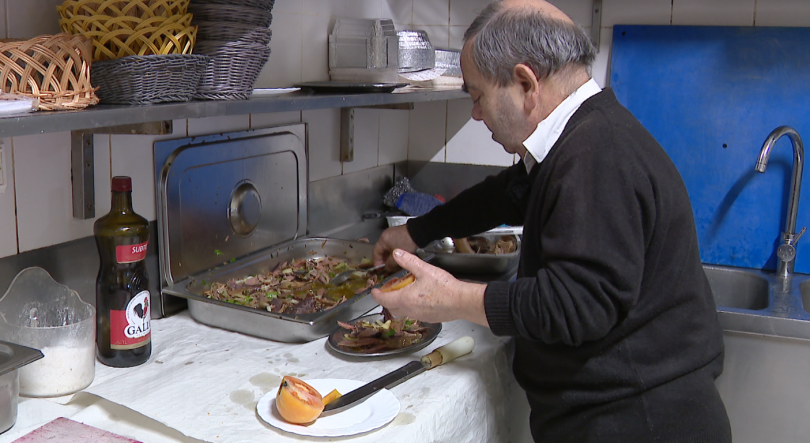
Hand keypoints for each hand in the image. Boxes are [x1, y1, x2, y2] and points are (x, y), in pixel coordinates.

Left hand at [371, 249, 488, 325]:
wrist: (461, 301)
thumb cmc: (444, 288)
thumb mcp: (424, 269)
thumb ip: (408, 261)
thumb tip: (397, 253)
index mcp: (405, 299)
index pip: (384, 299)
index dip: (377, 294)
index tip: (375, 291)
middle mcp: (409, 310)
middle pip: (391, 307)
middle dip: (387, 299)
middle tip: (389, 289)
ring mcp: (419, 316)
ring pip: (402, 312)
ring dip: (399, 303)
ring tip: (404, 292)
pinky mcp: (428, 318)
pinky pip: (413, 314)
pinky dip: (410, 307)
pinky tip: (419, 299)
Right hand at [372, 225, 417, 270]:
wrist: (419, 233)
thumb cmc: (407, 242)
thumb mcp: (396, 257)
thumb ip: (390, 264)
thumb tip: (387, 268)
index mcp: (383, 239)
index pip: (375, 252)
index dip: (376, 261)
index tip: (378, 268)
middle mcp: (386, 235)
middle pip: (381, 249)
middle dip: (383, 259)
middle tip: (385, 266)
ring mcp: (393, 234)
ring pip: (388, 247)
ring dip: (389, 255)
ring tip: (392, 263)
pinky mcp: (399, 234)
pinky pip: (393, 244)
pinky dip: (394, 251)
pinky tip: (398, 256)